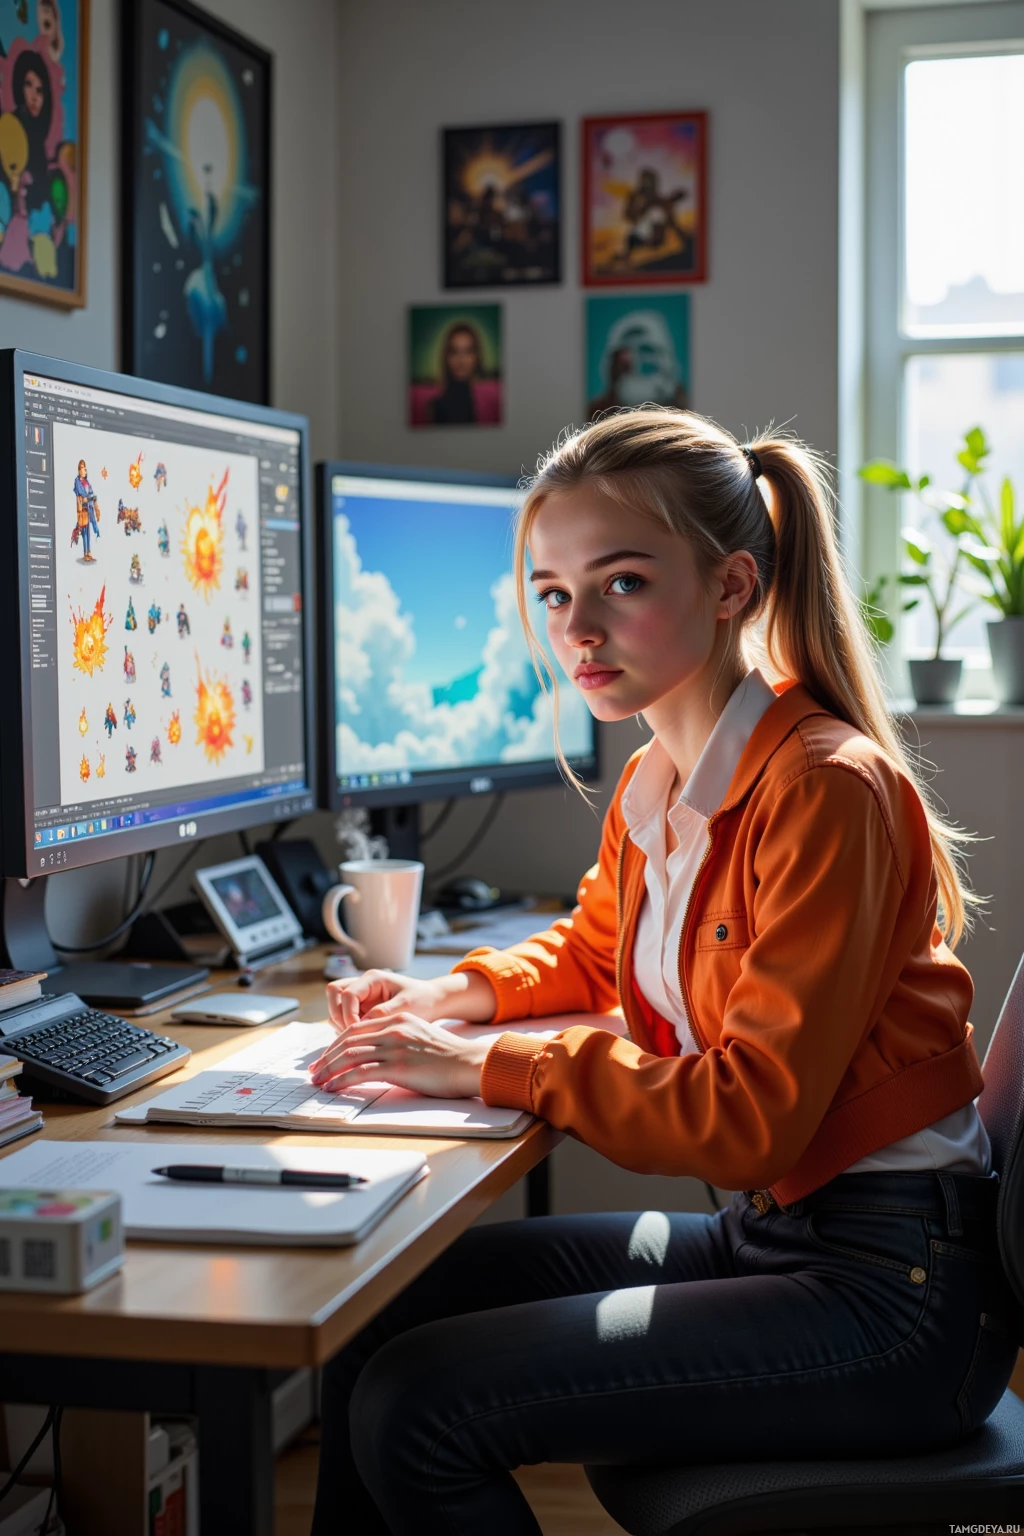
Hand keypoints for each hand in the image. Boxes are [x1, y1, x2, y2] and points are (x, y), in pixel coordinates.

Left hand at [310, 1013, 489, 1098]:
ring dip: (329, 1069)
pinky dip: (342, 1080)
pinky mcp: (398, 1066)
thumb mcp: (420, 1037)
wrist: (470, 1063)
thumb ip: (398, 1039)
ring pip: (350, 1055)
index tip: (325, 1057)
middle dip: (327, 1057)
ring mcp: (395, 1047)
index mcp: (398, 1019)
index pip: (357, 1029)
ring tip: (318, 1081)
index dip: (336, 1044)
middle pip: (348, 1040)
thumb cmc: (449, 1057)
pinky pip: (361, 1072)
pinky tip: (333, 1087)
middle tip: (314, 1071)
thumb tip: (377, 1056)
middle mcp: (393, 1029)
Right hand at [323, 969, 458, 1030]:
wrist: (432, 1004)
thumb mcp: (406, 1006)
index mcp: (373, 979)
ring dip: (341, 1024)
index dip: (348, 1013)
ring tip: (359, 1039)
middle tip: (352, 1034)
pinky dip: (347, 1030)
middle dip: (339, 1016)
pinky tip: (362, 1040)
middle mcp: (363, 985)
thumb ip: (383, 1013)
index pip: (347, 993)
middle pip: (334, 994)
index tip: (359, 1031)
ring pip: (335, 1007)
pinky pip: (343, 1018)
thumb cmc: (422, 1001)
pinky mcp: (361, 1010)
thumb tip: (361, 1024)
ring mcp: (360, 998)